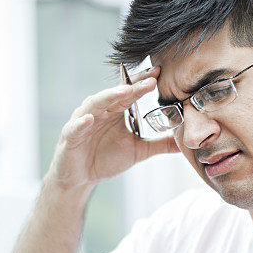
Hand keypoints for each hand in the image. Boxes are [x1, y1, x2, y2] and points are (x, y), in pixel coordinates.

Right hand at [47, 66, 178, 189]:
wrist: (81, 178)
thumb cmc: (105, 159)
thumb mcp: (138, 151)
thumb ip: (159, 144)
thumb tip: (183, 141)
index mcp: (115, 111)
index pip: (130, 92)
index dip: (143, 83)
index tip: (160, 74)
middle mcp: (99, 111)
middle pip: (116, 94)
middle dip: (133, 87)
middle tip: (151, 79)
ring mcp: (83, 121)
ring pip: (95, 104)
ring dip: (109, 96)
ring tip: (125, 91)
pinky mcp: (70, 136)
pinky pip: (76, 127)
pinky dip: (82, 123)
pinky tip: (89, 119)